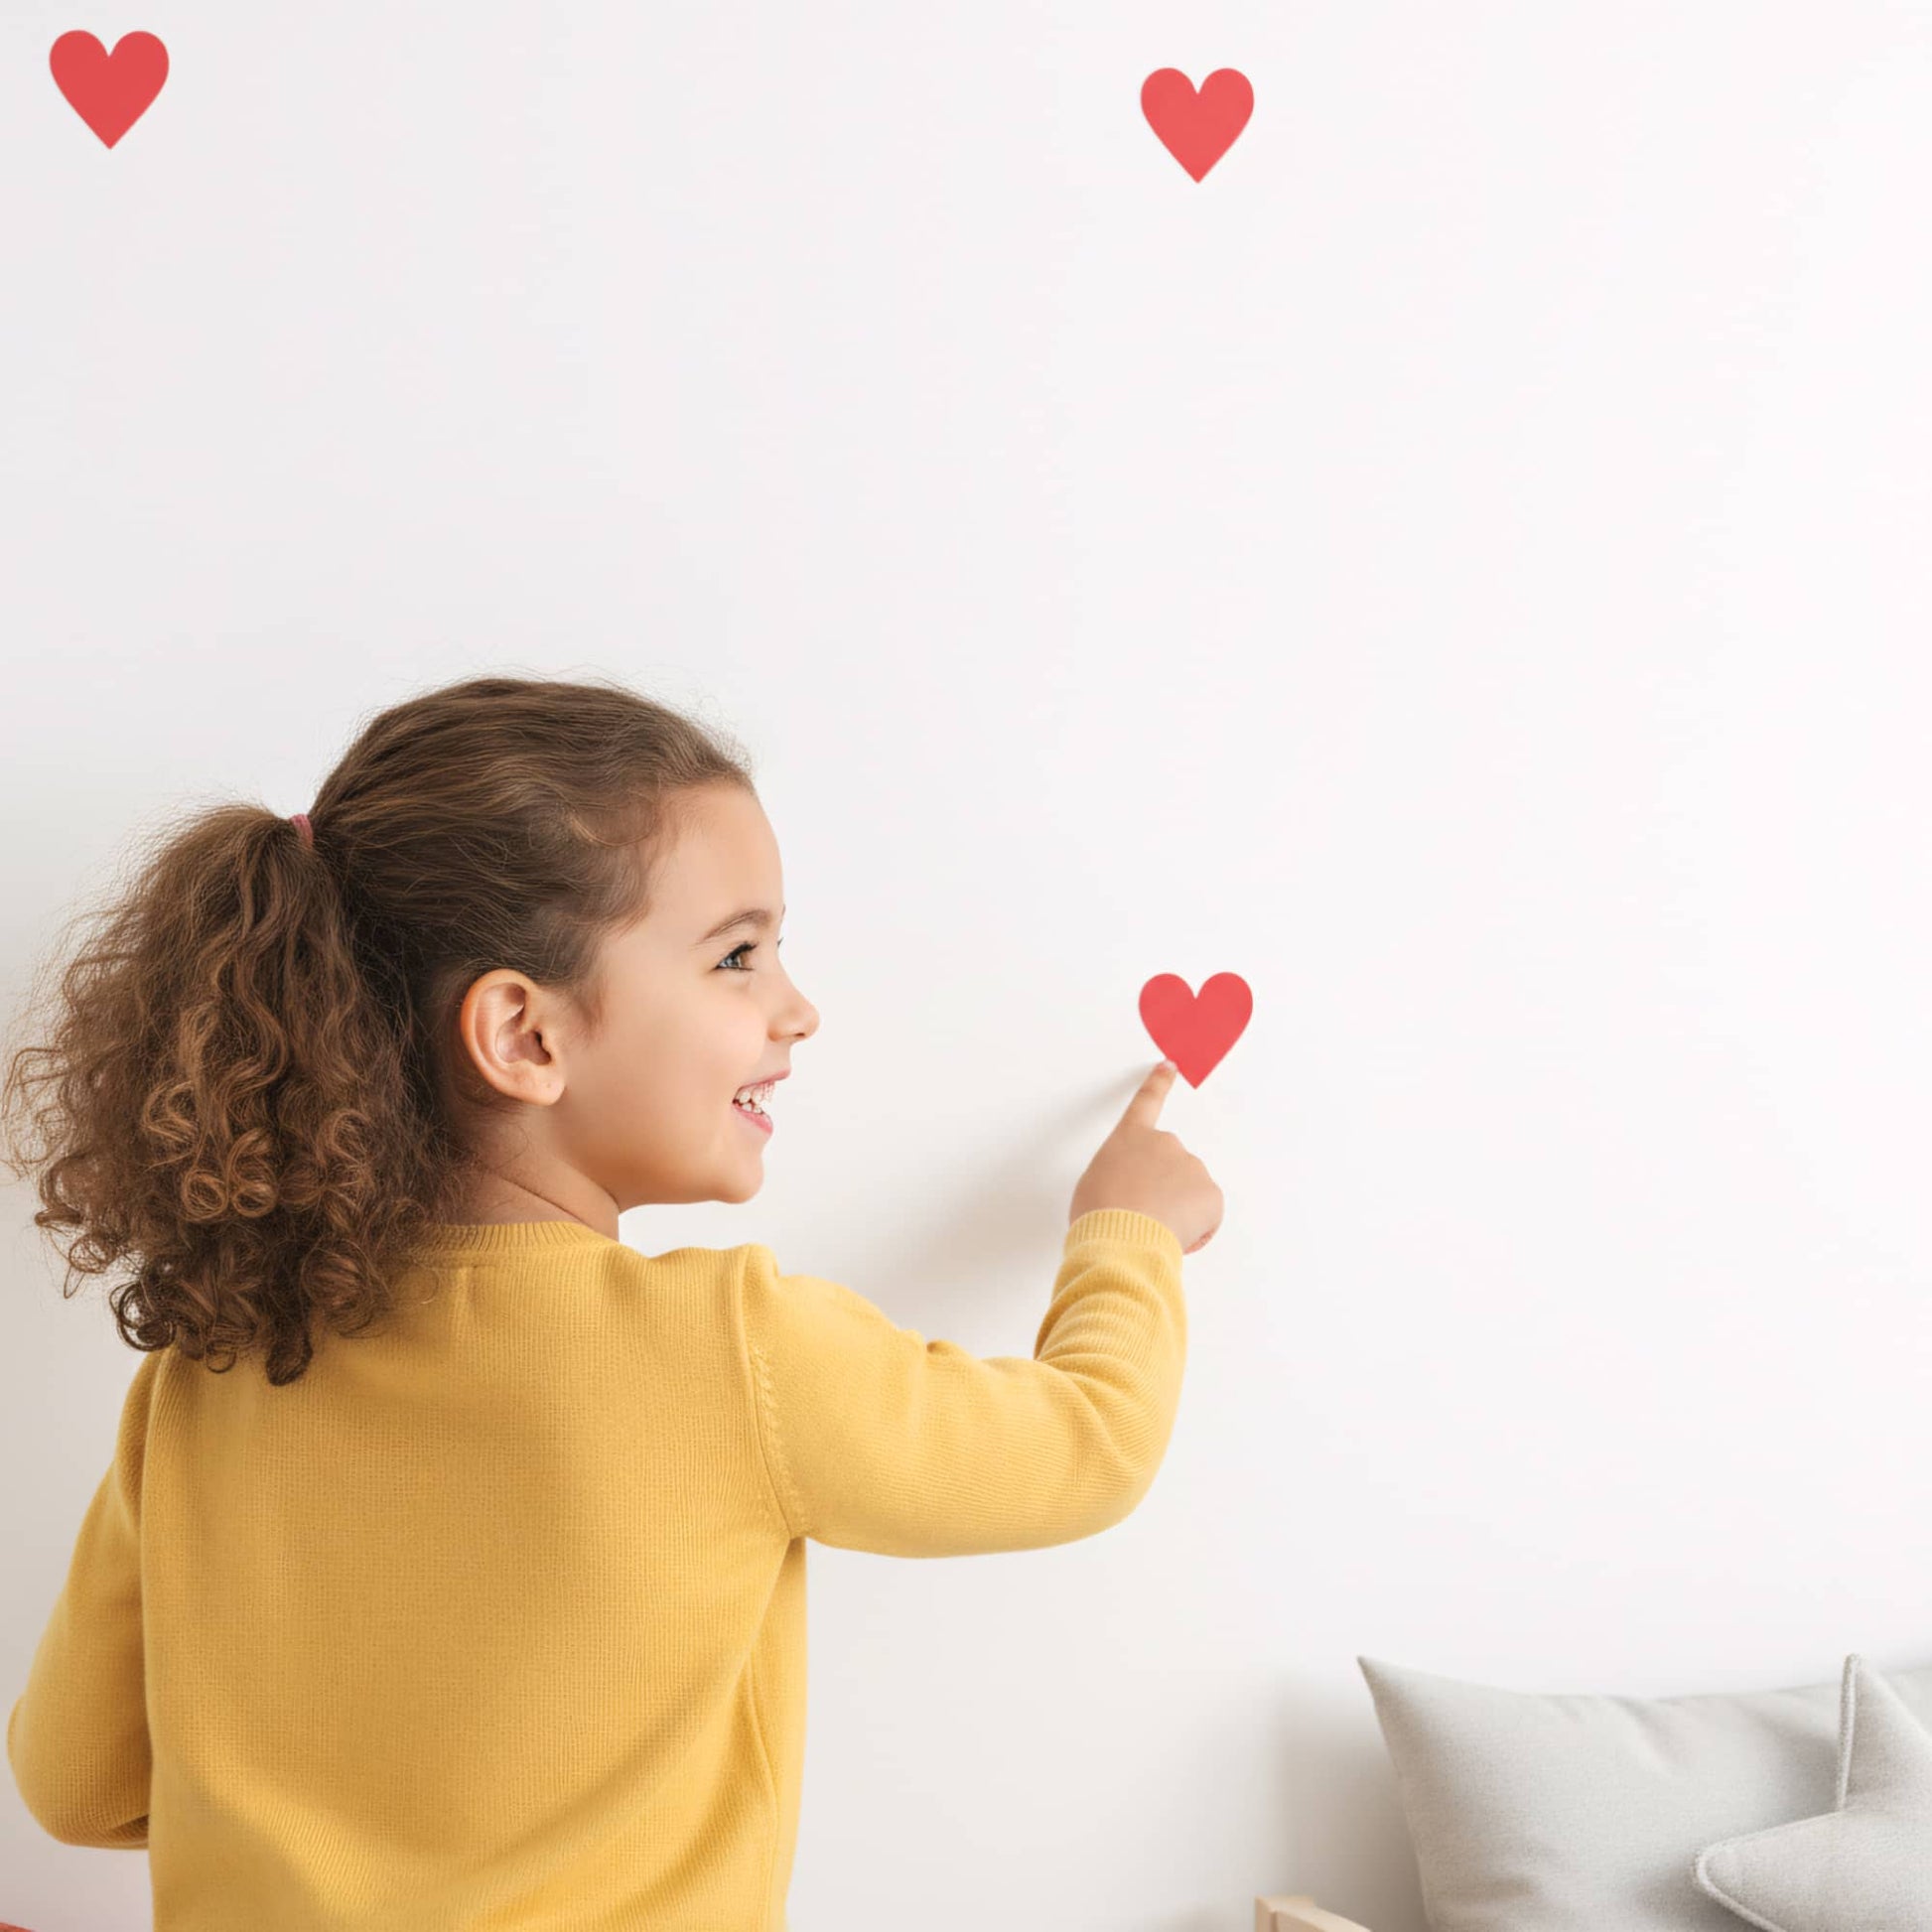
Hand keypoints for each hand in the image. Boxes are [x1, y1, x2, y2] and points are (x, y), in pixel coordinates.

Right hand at [1068, 1059, 1223, 1255]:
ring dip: (1178, 1209)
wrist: (1120, 1238)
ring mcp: (1191, 1166)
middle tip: (1142, 1213)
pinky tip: (1174, 1236)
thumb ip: (1119, 1173)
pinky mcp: (1210, 1193)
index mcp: (1131, 1137)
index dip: (1158, 1083)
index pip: (1146, 1102)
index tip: (1169, 1066)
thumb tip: (1134, 1192)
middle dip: (1163, 1186)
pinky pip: (1206, 1214)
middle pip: (1170, 1163)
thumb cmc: (1098, 1213)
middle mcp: (1165, 1143)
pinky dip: (1196, 1228)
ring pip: (1189, 1191)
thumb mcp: (1094, 1183)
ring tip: (1153, 1227)